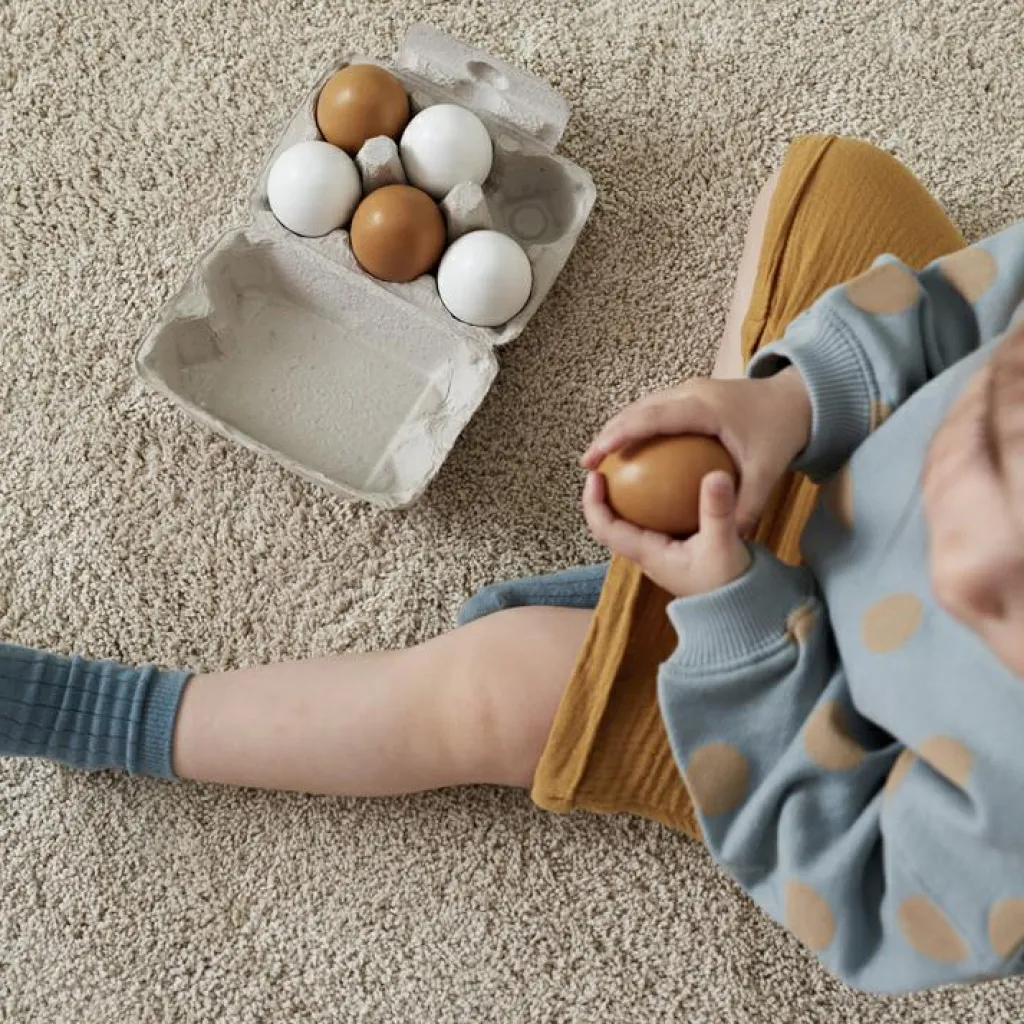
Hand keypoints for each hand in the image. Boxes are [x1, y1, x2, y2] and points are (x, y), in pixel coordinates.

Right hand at [581, 369, 811, 534]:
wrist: (797, 399)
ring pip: (642, 407)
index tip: (597, 456)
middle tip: (587, 463)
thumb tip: (727, 539)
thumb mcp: (767, 473)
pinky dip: (636, 428)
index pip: (652, 418)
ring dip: (618, 429)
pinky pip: (655, 410)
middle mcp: (691, 392)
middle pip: (638, 409)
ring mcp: (689, 390)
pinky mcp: (691, 395)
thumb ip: (746, 506)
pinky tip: (629, 454)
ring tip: (599, 458)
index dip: (620, 435)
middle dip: (608, 434)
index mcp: (704, 407)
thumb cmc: (780, 433)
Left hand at [583, 467, 751, 597]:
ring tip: (630, 472)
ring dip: (623, 502)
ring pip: (629, 526)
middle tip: (607, 469)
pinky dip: (650, 505)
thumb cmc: (728, 583)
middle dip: (602, 498)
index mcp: (648, 553)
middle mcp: (646, 555)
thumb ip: (718, 511)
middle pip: (610, 525)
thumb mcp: (724, 545)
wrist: (739, 609)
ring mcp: (658, 555)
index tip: (595, 476)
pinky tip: (665, 486)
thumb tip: (715, 474)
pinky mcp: (673, 552)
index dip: (593, 503)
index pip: (606, 528)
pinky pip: (651, 524)